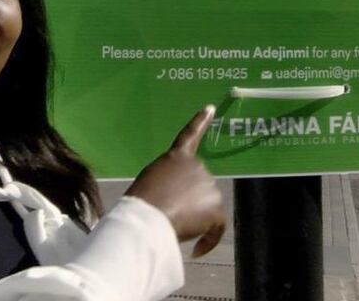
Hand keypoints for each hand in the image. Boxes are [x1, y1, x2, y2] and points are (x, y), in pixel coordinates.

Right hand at [125, 105, 224, 256]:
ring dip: (195, 218)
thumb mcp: (152, 180)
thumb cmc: (142, 200)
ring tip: (174, 226)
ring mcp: (209, 185)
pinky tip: (197, 250)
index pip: (190, 135)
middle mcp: (197, 165)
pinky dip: (207, 239)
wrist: (150, 215)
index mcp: (176, 156)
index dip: (200, 121)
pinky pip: (216, 226)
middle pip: (198, 185)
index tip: (209, 107)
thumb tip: (180, 199)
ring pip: (206, 206)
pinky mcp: (216, 207)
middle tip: (171, 214)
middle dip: (189, 199)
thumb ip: (168, 181)